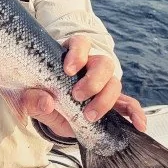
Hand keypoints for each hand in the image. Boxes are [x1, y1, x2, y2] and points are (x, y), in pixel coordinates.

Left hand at [18, 34, 146, 138]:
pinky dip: (135, 113)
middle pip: (103, 63)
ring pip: (114, 83)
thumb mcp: (28, 100)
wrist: (52, 116)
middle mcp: (90, 67)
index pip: (80, 43)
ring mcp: (103, 85)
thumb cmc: (41, 98)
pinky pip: (130, 104)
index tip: (69, 69)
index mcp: (69, 57)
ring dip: (105, 99)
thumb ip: (31, 99)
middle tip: (77, 96)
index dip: (78, 52)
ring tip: (89, 115)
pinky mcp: (113, 103)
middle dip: (93, 80)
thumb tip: (46, 101)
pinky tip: (138, 124)